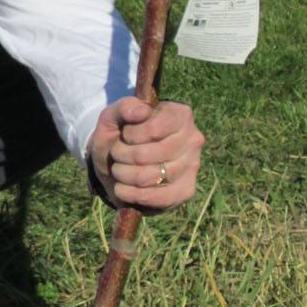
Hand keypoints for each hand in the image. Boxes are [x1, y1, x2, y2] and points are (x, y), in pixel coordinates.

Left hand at [88, 96, 203, 210]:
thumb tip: (142, 111)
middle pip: (147, 155)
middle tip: (116, 154)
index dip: (130, 135)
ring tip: (119, 169)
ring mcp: (193, 166)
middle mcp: (193, 138)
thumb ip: (123, 107)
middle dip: (121, 156)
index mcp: (180, 114)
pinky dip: (132, 195)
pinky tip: (122, 189)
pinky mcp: (186, 190)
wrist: (116, 165)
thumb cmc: (118, 137)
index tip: (124, 134)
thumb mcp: (112, 118)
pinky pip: (158, 198)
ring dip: (123, 175)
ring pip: (148, 177)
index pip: (153, 130)